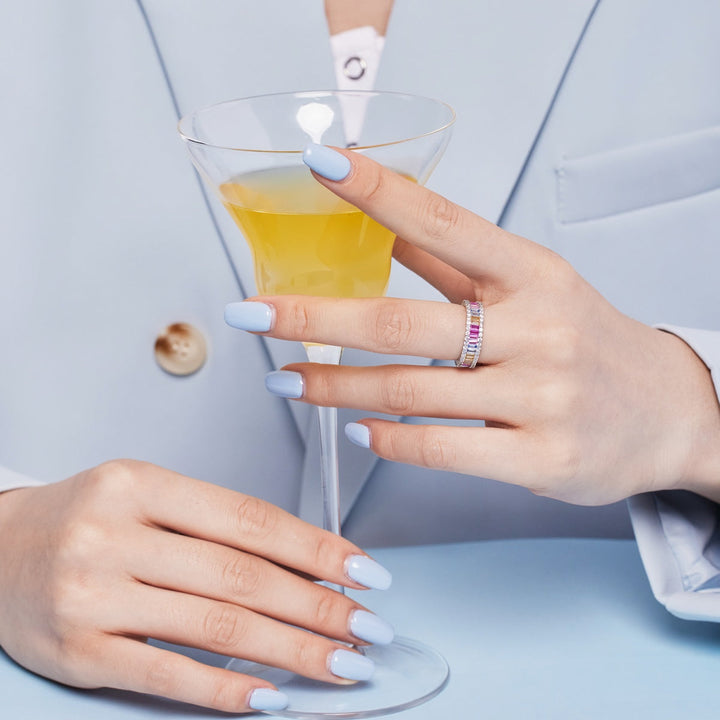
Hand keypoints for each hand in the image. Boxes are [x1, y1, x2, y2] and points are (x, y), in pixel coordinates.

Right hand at [0, 460, 392, 712]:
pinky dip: (226, 689)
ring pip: (215, 626)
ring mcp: (93, 596)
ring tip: (340, 662)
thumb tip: (302, 562)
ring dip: (290, 650)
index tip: (364, 572)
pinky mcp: (78, 652)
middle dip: (317, 606)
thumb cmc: (84, 518)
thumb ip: (214, 524)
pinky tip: (270, 696)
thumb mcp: (145, 495)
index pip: (250, 518)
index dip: (316, 548)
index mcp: (141, 483)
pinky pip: (167, 673)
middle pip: (241, 576)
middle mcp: (115, 535)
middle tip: (368, 626)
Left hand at [226, 145, 719, 505]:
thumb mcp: (538, 286)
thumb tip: (383, 229)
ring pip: (408, 391)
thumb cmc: (590, 341)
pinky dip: (387, 439)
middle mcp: (538, 329)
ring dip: (334, 387)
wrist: (668, 413)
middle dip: (314, 317)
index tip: (321, 163)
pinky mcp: (540, 459)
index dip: (376, 190)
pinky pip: (441, 448)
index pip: (443, 221)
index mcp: (533, 273)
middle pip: (402, 321)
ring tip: (286, 381)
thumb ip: (461, 264)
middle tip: (252, 315)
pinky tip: (355, 429)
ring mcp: (541, 398)